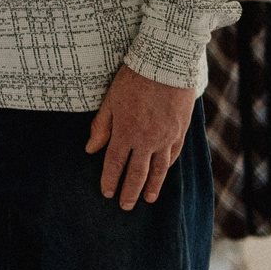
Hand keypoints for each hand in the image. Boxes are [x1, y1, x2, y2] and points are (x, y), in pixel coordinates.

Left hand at [85, 64, 196, 210]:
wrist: (165, 63)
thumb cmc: (133, 79)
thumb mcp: (110, 100)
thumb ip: (101, 127)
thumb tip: (90, 150)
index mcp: (125, 133)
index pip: (115, 164)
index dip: (110, 181)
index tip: (107, 193)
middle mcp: (146, 140)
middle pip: (137, 173)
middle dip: (130, 191)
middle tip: (125, 206)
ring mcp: (166, 137)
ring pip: (158, 169)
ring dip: (152, 186)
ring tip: (148, 199)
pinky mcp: (179, 130)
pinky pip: (173, 154)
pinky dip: (167, 167)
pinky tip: (163, 173)